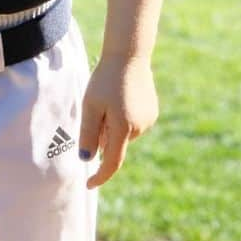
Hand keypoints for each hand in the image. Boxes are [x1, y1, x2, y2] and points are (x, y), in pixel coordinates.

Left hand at [78, 55, 158, 188]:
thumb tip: (87, 159)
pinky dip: (124, 118)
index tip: (89, 184)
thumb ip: (88, 134)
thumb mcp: (90, 106)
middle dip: (102, 136)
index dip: (100, 176)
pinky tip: (121, 97)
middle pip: (115, 145)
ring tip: (110, 99)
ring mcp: (148, 120)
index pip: (111, 162)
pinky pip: (133, 124)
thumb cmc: (105, 79)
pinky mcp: (152, 112)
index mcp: (123, 128)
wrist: (129, 55)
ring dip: (113, 126)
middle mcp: (139, 128)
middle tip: (96, 110)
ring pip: (124, 134)